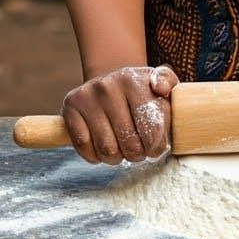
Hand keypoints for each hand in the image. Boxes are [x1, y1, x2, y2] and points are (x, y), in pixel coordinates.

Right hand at [61, 64, 177, 164]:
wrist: (110, 84)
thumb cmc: (140, 90)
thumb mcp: (160, 81)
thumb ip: (168, 81)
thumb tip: (161, 88)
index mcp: (133, 80)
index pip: (151, 128)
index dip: (156, 146)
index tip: (156, 147)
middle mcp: (107, 86)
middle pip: (129, 142)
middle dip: (137, 154)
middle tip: (139, 150)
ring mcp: (86, 97)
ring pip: (106, 149)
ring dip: (117, 158)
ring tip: (123, 150)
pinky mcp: (70, 108)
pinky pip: (84, 147)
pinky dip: (95, 156)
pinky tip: (104, 147)